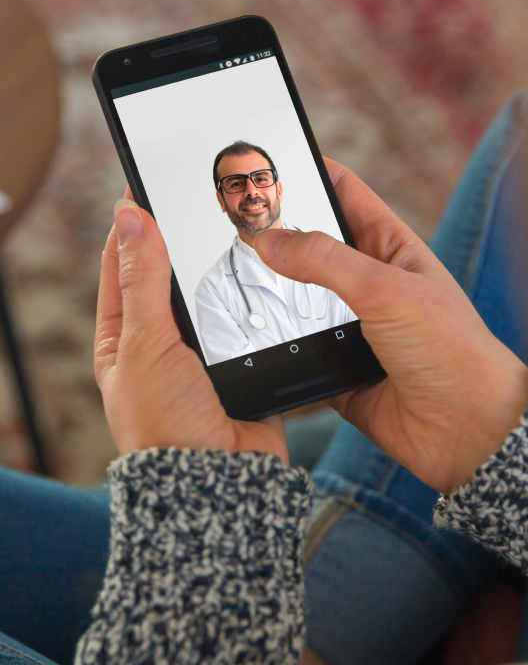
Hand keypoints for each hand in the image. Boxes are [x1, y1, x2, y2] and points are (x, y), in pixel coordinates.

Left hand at [95, 192, 286, 459]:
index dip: (135, 224)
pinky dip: (255, 299)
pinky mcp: (243, 363)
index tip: (150, 184)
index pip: (124, 265)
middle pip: (171, 276)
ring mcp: (204, 354)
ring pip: (213, 294)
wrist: (220, 480)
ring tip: (236, 228)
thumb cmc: (167, 425)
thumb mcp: (145, 344)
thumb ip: (144, 279)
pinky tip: (265, 273)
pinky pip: (249, 320)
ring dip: (222, 268)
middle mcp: (161, 344)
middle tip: (202, 199)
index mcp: (123, 338)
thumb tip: (131, 218)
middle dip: (184, 241)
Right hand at [254, 160, 527, 493]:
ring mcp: (353, 330)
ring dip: (271, 297)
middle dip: (276, 238)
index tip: (267, 159)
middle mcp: (371, 286)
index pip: (344, 194)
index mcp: (392, 249)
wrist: (467, 430)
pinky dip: (276, 350)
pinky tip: (248, 339)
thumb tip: (268, 239)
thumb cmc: (451, 350)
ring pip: (297, 303)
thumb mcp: (386, 288)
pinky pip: (296, 354)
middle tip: (229, 222)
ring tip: (227, 278)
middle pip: (312, 250)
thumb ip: (324, 260)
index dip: (309, 173)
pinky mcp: (338, 372)